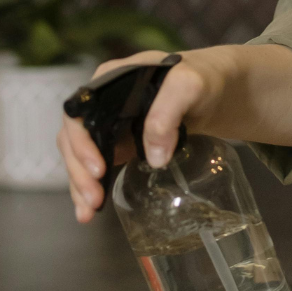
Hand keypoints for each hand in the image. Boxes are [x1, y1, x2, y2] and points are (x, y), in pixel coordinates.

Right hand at [57, 50, 214, 222]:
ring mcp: (110, 125)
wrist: (217, 91)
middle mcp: (102, 104)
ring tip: (88, 212)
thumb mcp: (188, 86)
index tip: (97, 168)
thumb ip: (167, 113)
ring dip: (80, 185)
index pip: (79, 113)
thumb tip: (154, 158)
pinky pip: (99, 165)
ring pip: (81, 156)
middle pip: (74, 139)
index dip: (81, 142)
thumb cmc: (201, 79)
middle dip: (79, 171)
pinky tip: (91, 209)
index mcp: (108, 82)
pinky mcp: (121, 144)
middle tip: (93, 198)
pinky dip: (94, 187)